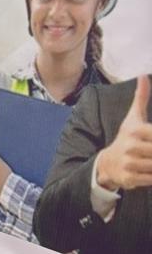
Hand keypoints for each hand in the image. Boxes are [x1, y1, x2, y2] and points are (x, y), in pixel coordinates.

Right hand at [95, 75, 151, 191]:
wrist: (106, 163)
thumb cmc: (126, 137)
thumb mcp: (133, 118)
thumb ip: (141, 97)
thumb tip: (143, 75)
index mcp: (136, 130)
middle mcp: (131, 146)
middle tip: (151, 148)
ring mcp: (130, 163)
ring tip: (149, 157)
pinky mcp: (130, 178)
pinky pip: (151, 178)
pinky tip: (148, 169)